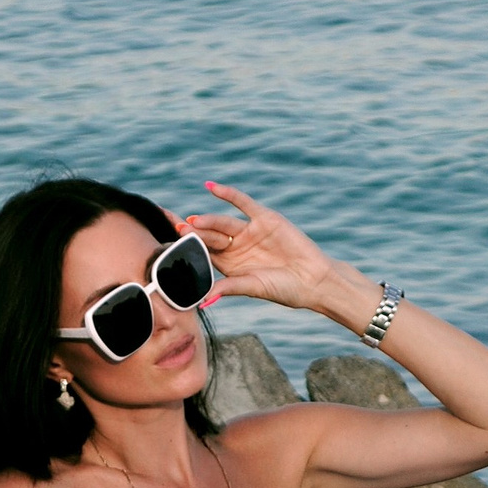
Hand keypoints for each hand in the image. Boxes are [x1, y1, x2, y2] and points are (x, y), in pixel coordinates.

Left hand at [182, 183, 355, 317]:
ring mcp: (249, 231)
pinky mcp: (264, 218)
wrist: (314, 279)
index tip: (173, 245)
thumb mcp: (252, 287)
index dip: (189, 248)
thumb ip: (228, 288)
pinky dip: (228, 194)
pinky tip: (211, 187)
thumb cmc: (284, 289)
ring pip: (223, 222)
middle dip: (193, 232)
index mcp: (228, 265)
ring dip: (208, 221)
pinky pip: (243, 203)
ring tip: (194, 221)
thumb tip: (202, 301)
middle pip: (209, 236)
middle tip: (178, 229)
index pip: (203, 253)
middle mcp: (235, 246)